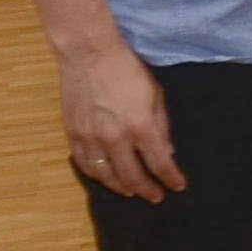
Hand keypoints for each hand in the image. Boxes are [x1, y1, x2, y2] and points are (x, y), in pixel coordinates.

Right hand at [58, 39, 182, 201]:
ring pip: (105, 175)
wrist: (89, 53)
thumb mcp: (155, 94)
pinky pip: (84, 163)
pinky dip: (96, 175)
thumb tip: (167, 152)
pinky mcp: (73, 133)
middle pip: (132, 176)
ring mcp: (90, 137)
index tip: (178, 186)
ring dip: (120, 186)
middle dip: (147, 190)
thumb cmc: (127, 69)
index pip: (159, 163)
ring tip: (131, 191)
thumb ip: (161, 126)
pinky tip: (105, 176)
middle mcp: (114, 137)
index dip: (171, 178)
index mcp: (140, 125)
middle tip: (155, 197)